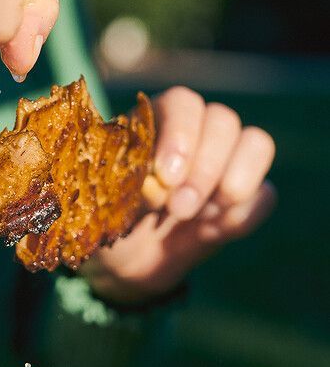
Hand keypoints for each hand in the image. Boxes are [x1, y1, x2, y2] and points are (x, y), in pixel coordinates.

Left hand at [83, 87, 276, 303]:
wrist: (123, 263)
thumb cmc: (107, 221)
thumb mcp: (102, 206)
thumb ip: (125, 191)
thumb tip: (155, 186)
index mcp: (156, 123)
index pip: (183, 103)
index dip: (180, 135)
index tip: (165, 176)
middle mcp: (197, 134)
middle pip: (223, 120)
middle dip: (205, 168)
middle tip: (178, 209)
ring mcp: (226, 165)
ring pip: (256, 143)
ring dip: (234, 181)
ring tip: (202, 217)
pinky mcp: (244, 200)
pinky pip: (265, 194)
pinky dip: (246, 212)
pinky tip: (214, 231)